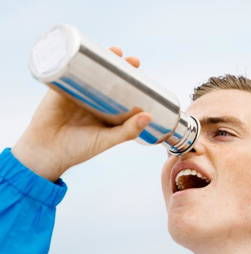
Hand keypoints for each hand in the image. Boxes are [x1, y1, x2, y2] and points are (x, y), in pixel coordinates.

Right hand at [13, 47, 150, 180]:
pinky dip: (76, 58)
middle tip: (131, 60)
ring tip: (115, 51)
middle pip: (110, 78)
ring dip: (103, 58)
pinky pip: (68, 69)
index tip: (143, 76)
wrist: (46, 152)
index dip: (133, 81)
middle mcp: (93, 99)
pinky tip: (85, 48)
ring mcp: (77, 92)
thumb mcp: (106, 140)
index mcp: (107, 112)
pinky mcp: (59, 87)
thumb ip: (127, 131)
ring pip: (92, 71)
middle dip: (121, 66)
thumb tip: (149, 116)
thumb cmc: (78, 149)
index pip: (123, 92)